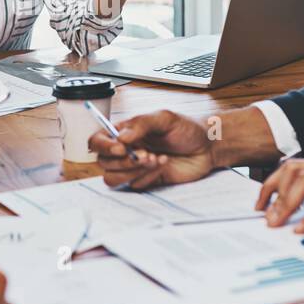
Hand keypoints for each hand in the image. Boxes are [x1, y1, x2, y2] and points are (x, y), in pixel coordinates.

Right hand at [88, 110, 215, 189]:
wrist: (206, 147)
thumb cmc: (185, 129)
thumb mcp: (165, 118)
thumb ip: (141, 124)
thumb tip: (120, 137)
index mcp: (124, 132)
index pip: (97, 140)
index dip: (103, 146)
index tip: (120, 147)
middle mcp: (125, 150)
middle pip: (103, 162)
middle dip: (124, 160)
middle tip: (146, 154)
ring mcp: (134, 167)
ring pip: (113, 178)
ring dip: (132, 171)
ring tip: (154, 159)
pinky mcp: (145, 180)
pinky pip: (134, 185)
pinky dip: (148, 176)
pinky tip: (164, 163)